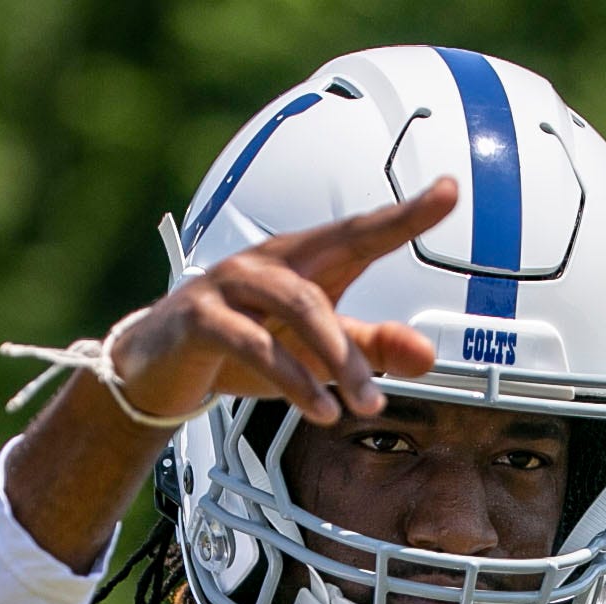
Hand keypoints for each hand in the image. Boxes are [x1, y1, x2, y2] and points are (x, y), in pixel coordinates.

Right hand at [106, 178, 459, 425]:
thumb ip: (370, 349)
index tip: (448, 191)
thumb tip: (427, 355)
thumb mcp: (316, 353)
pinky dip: (290, 379)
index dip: (406, 213)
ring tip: (361, 406)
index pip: (362, 230)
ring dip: (335, 359)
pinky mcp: (199, 320)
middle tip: (402, 377)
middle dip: (368, 325)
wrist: (157, 371)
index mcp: (302, 260)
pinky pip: (252, 342)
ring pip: (297, 305)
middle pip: (334, 259)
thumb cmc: (244, 349)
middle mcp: (268, 260)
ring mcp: (229, 284)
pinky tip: (318, 410)